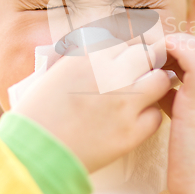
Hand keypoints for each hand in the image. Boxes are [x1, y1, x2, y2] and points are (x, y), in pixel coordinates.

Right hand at [12, 39, 172, 173]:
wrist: (34, 152)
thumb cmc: (40, 112)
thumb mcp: (60, 70)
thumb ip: (88, 57)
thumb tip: (112, 49)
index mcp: (90, 55)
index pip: (126, 41)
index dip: (128, 51)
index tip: (126, 60)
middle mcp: (111, 73)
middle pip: (147, 56)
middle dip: (144, 64)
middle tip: (137, 75)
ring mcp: (125, 102)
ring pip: (160, 80)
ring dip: (152, 85)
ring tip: (140, 95)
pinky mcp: (132, 131)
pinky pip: (155, 115)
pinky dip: (146, 117)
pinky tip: (131, 121)